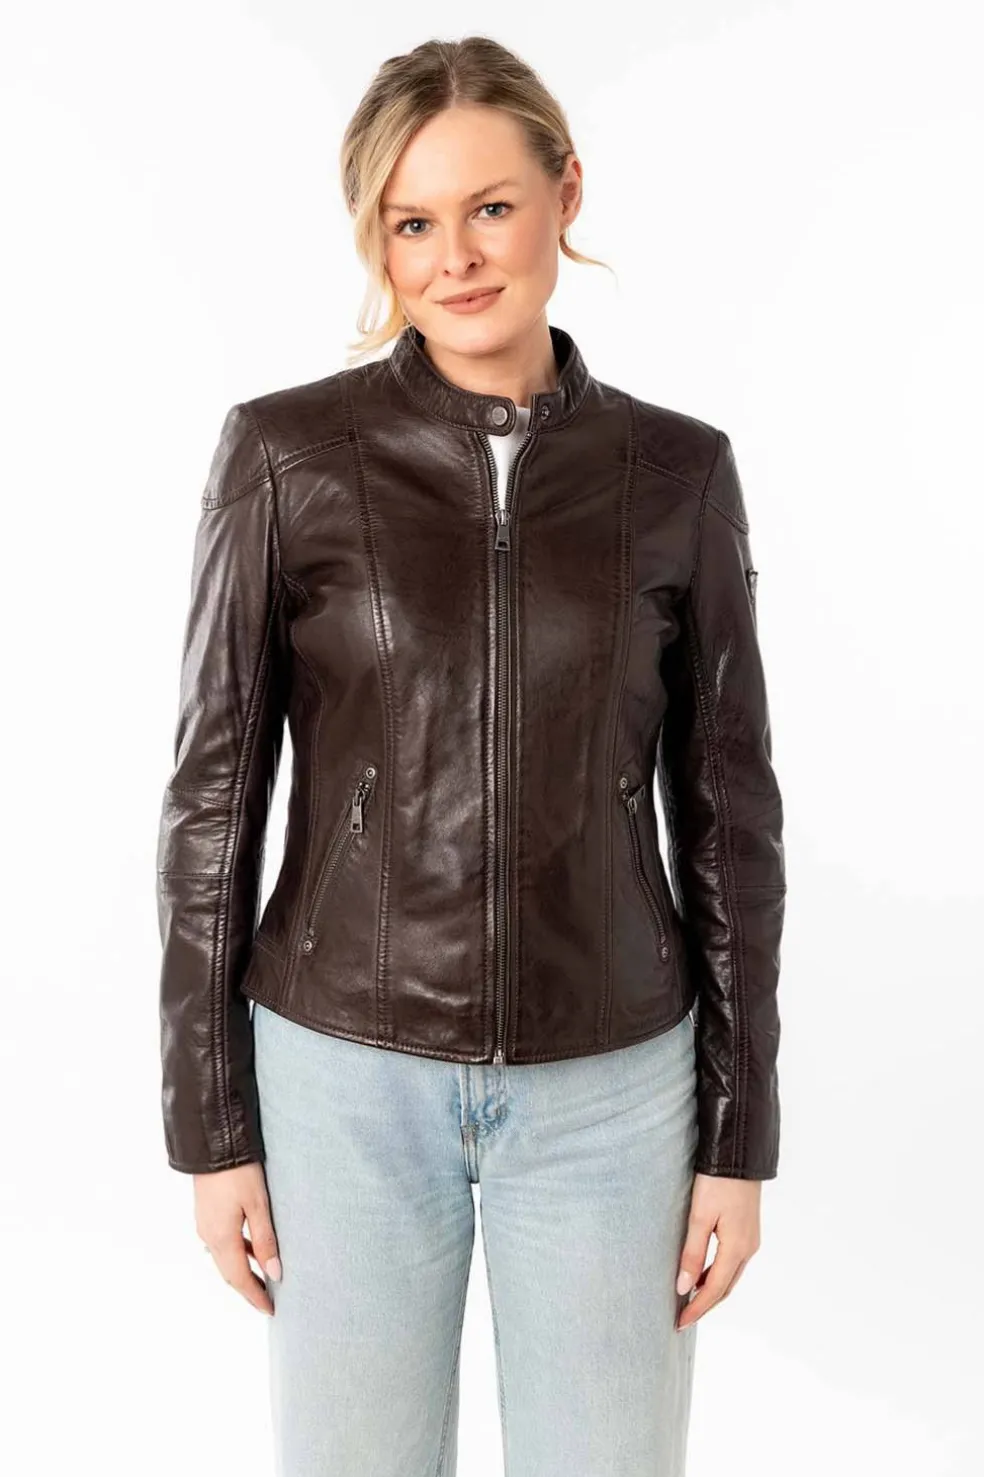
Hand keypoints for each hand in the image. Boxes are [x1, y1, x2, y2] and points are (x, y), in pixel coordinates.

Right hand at [194, 1162, 281, 1315]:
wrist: (213, 1143)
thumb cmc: (239, 1172)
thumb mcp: (258, 1205)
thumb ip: (266, 1241)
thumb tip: (274, 1274)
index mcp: (221, 1239)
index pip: (239, 1279)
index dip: (255, 1296)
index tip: (271, 1310)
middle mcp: (208, 1236)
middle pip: (229, 1273)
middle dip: (248, 1289)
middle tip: (267, 1301)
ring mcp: (204, 1225)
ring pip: (224, 1259)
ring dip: (242, 1271)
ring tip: (263, 1278)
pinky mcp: (206, 1213)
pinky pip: (221, 1244)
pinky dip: (236, 1253)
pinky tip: (249, 1249)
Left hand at [675, 1173, 761, 1329]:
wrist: (739, 1154)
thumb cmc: (717, 1182)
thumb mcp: (699, 1217)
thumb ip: (692, 1253)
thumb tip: (684, 1288)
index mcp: (737, 1248)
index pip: (714, 1290)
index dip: (697, 1309)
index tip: (679, 1323)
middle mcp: (748, 1248)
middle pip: (725, 1288)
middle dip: (705, 1305)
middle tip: (683, 1319)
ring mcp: (751, 1239)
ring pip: (730, 1276)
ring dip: (711, 1291)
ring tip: (689, 1301)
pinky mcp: (747, 1230)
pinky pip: (733, 1263)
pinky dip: (717, 1275)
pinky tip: (703, 1274)